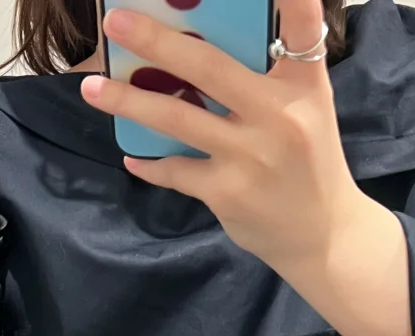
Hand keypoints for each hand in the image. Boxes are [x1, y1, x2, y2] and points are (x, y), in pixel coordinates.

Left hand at [80, 0, 414, 335]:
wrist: (321, 234)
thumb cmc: (309, 161)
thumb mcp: (308, 108)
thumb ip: (272, 75)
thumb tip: (204, 44)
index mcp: (303, 85)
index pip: (302, 30)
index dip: (292, 0)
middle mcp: (278, 115)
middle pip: (208, 67)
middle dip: (157, 40)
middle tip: (116, 20)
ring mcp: (248, 156)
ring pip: (176, 118)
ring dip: (128, 102)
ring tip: (92, 88)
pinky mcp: (226, 192)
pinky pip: (176, 171)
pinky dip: (151, 165)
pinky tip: (132, 156)